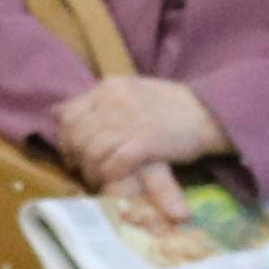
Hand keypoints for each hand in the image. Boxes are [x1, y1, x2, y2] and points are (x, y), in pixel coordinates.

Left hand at [48, 73, 229, 194]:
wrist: (208, 110)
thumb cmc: (172, 105)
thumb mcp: (131, 91)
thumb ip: (101, 101)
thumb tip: (59, 111)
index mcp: (109, 87)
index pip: (69, 112)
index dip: (66, 136)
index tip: (72, 151)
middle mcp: (114, 101)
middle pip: (77, 134)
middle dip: (75, 157)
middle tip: (81, 170)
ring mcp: (128, 121)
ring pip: (92, 151)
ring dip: (92, 170)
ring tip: (97, 180)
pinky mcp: (145, 142)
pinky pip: (114, 163)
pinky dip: (110, 175)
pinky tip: (114, 181)